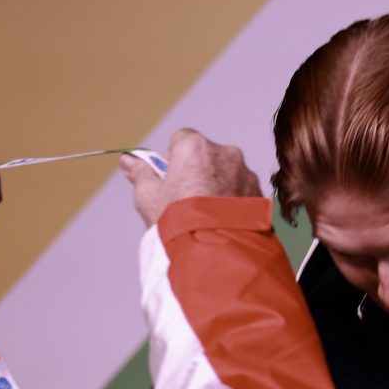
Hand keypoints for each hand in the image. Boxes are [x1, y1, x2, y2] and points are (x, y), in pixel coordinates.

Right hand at [125, 128, 257, 226]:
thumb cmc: (178, 220)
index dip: (172, 158)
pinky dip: (232, 199)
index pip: (182, 138)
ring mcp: (245, 172)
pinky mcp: (258, 192)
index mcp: (196, 147)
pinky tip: (221, 218)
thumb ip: (140, 172)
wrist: (213, 250)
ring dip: (216, 185)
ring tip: (204, 212)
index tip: (169, 177)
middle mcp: (225, 153)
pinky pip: (241, 189)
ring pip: (226, 172)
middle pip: (206, 155)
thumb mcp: (148, 195)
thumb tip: (129, 161)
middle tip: (184, 198)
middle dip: (195, 171)